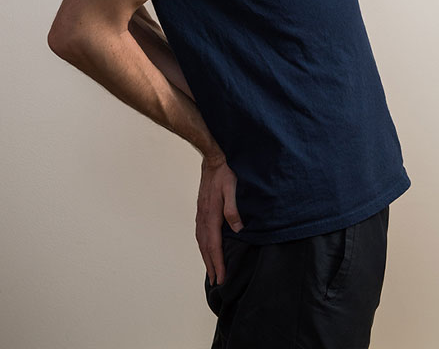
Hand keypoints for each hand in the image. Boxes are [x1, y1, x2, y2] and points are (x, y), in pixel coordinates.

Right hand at [195, 154, 243, 285]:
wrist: (213, 158)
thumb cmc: (225, 172)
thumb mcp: (233, 189)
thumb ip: (233, 209)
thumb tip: (238, 229)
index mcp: (211, 214)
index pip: (214, 245)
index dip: (218, 263)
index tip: (221, 278)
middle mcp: (203, 216)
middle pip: (205, 246)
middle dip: (211, 264)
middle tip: (216, 281)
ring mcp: (200, 212)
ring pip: (200, 240)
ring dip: (205, 256)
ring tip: (210, 269)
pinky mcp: (201, 208)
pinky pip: (200, 232)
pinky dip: (202, 244)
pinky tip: (205, 247)